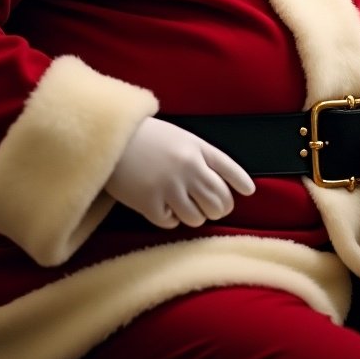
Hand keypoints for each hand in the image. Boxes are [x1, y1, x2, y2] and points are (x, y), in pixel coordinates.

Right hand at [106, 117, 254, 228]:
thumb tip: (215, 180)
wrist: (111, 138)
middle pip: (219, 200)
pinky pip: (172, 223)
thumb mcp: (179, 136)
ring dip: (197, 216)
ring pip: (199, 217)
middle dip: (220, 207)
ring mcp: (171, 187)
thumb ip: (198, 155)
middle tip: (215, 208)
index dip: (240, 182)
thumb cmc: (145, 135)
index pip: (229, 169)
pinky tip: (165, 209)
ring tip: (189, 209)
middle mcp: (189, 168)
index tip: (248, 191)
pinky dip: (171, 219)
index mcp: (197, 148)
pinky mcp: (150, 204)